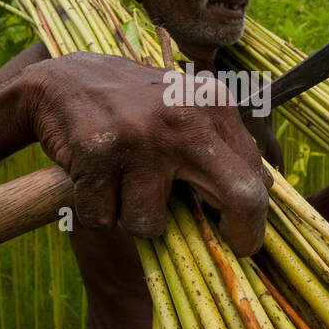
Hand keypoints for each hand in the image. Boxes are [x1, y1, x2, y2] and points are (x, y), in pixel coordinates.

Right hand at [20, 53, 271, 255]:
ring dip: (132, 218)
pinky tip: (93, 180)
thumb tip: (266, 190)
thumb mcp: (186, 109)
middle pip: (239, 196)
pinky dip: (94, 212)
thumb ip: (223, 146)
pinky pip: (102, 218)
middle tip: (227, 248)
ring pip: (150, 223)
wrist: (63, 80)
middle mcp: (182, 116)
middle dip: (238, 233)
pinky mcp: (96, 151)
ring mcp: (139, 135)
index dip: (254, 219)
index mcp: (212, 103)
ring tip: (122, 187)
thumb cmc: (133, 105)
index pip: (255, 175)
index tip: (245, 238)